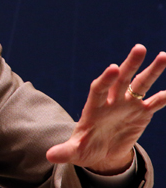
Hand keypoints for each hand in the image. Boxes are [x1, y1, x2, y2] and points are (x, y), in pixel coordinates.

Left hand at [47, 44, 165, 174]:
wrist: (102, 153)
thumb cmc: (85, 148)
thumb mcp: (75, 151)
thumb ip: (65, 151)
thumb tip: (49, 156)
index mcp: (94, 106)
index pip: (99, 87)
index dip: (105, 78)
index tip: (113, 68)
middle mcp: (112, 100)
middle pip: (121, 79)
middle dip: (130, 64)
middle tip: (139, 48)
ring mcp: (127, 105)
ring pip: (140, 84)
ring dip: (152, 71)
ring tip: (163, 56)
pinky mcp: (141, 113)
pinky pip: (154, 103)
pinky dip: (162, 98)